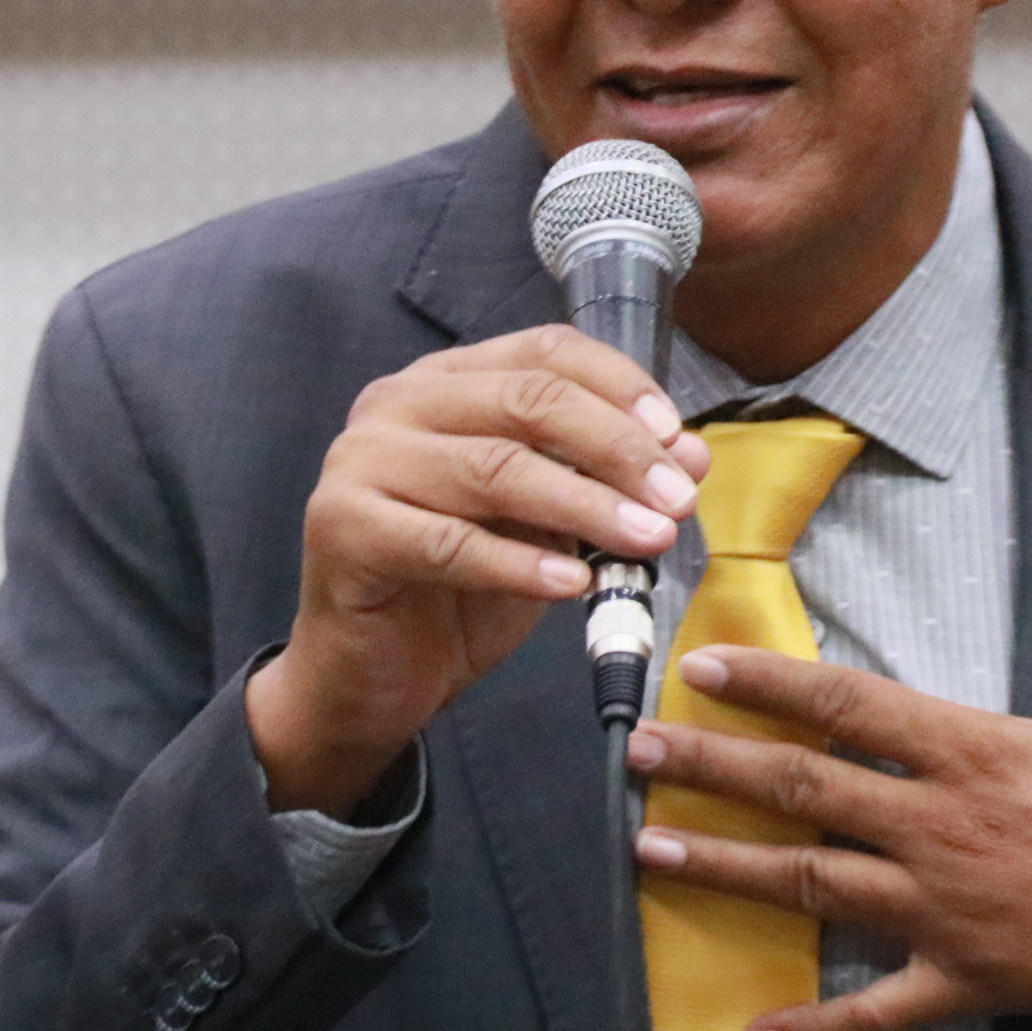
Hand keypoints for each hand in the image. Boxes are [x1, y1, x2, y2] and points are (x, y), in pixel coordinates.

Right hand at [249, 326, 709, 816]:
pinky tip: (573, 585)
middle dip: (617, 449)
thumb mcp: (543, 526)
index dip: (620, 388)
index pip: (545, 353)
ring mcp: (360, 462)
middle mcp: (397, 404)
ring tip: (646, 540)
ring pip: (494, 468)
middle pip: (527, 401)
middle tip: (677, 500)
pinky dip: (519, 564)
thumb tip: (690, 458)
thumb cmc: (454, 591)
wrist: (368, 676)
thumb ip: (600, 484)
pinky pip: (447, 543)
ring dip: (585, 505)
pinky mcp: (341, 528)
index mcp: (446, 382)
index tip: (677, 440)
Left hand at [626, 535, 1031, 1030]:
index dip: (771, 683)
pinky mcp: (969, 981)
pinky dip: (815, 1030)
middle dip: (714, 769)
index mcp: (983, 752)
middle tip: (639, 753)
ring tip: (649, 855)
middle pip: (805, 790)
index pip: (852, 707)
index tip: (703, 666)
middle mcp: (945, 828)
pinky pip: (876, 1013)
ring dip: (725, 870)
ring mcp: (948, 911)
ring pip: (812, 885)